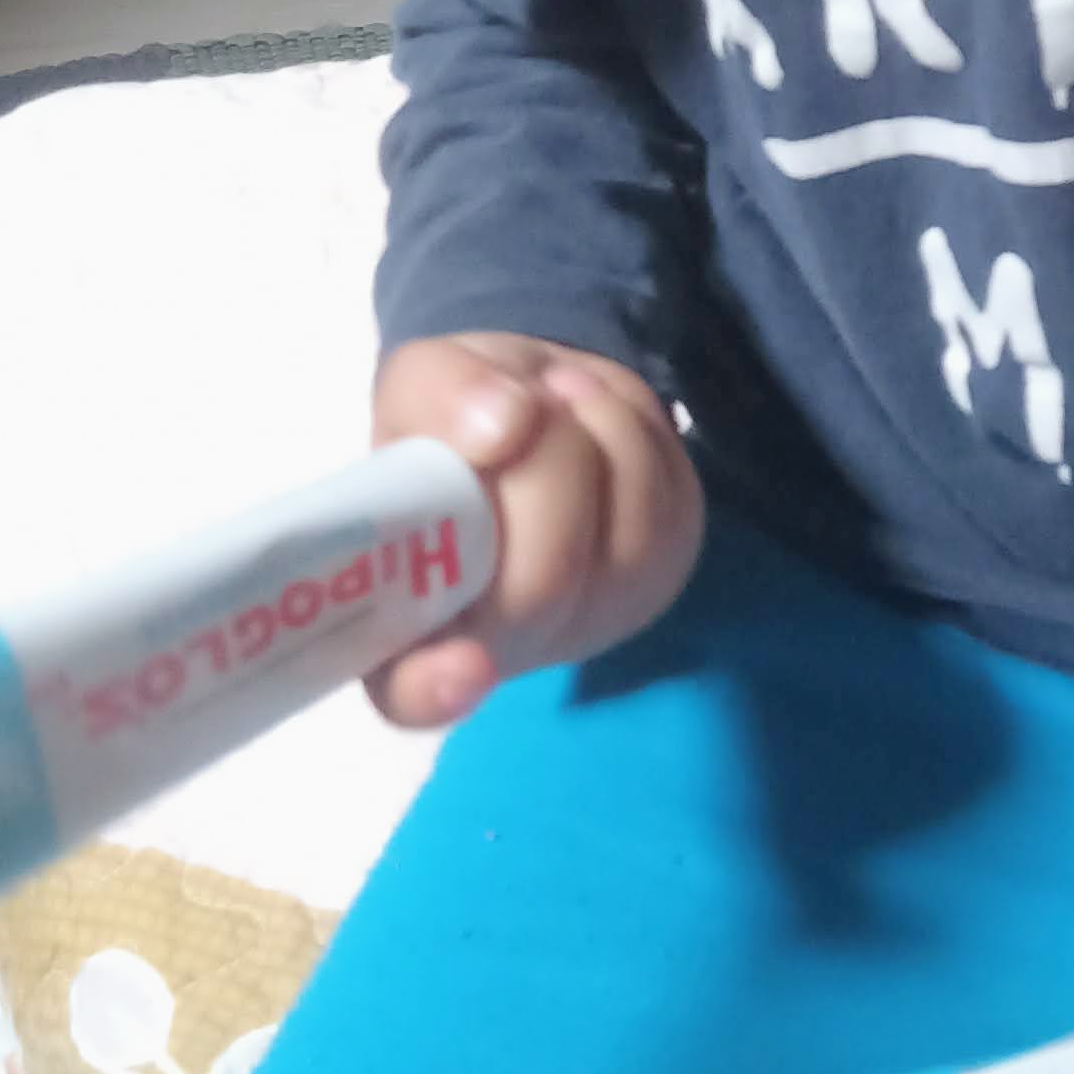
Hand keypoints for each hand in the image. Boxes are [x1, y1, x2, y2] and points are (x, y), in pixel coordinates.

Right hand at [368, 332, 703, 731]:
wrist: (531, 399)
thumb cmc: (453, 416)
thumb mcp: (419, 380)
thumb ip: (437, 394)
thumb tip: (503, 429)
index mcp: (401, 620)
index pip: (411, 693)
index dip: (437, 686)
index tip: (466, 664)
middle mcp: (495, 644)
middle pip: (540, 590)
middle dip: (542, 468)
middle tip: (522, 404)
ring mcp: (585, 624)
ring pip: (623, 543)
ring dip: (594, 436)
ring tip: (553, 401)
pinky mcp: (657, 581)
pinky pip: (672, 509)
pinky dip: (638, 436)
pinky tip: (596, 419)